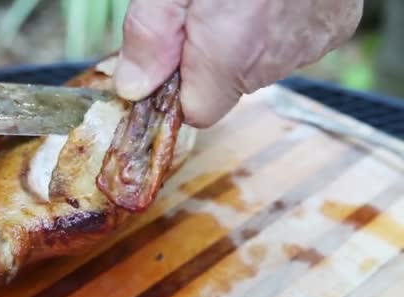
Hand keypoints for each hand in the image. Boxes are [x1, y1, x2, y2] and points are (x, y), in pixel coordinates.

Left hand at [113, 0, 363, 127]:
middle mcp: (274, 60)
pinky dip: (281, 24)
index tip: (174, 51)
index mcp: (229, 55)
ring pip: (261, 63)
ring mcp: (311, 45)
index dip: (179, 87)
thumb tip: (133, 86)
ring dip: (246, 38)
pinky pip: (295, 42)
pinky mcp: (337, 26)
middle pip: (227, 86)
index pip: (198, 111)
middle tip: (207, 5)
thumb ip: (150, 36)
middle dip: (211, 56)